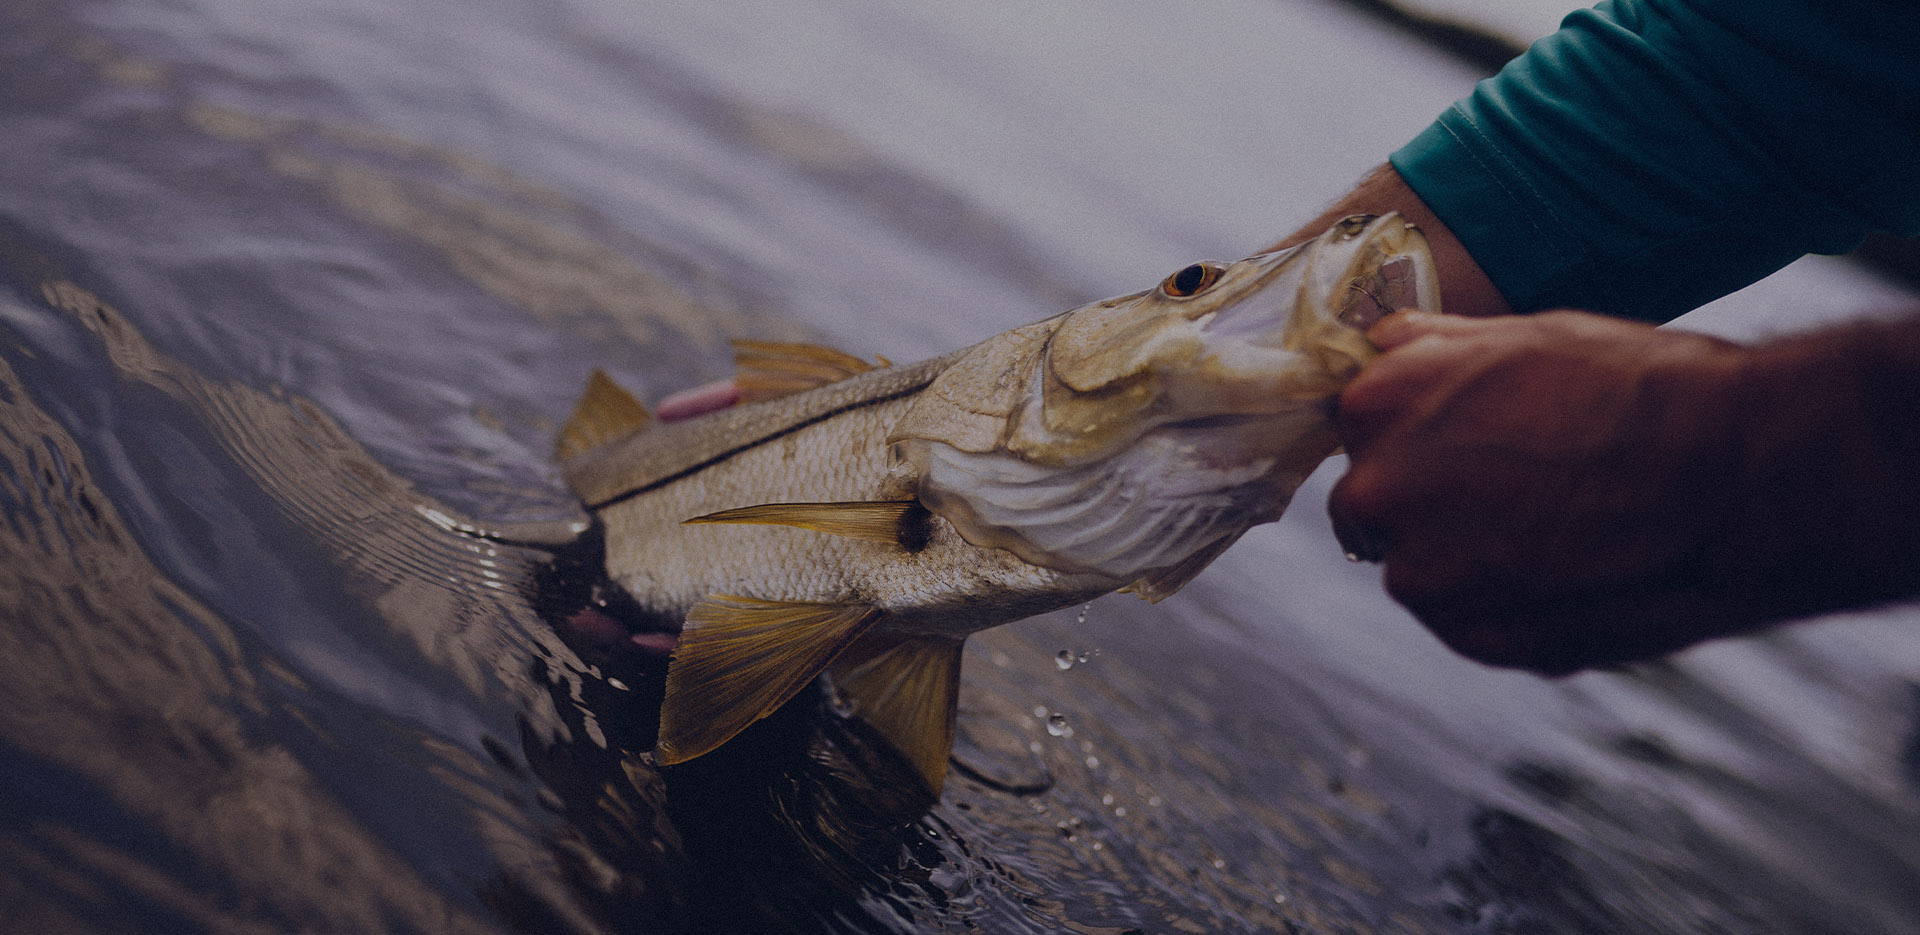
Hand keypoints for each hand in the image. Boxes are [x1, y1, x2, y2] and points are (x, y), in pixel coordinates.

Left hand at [1329, 310, 1763, 673]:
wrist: (1733, 476)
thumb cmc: (1639, 388)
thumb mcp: (1525, 334)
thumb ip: (1435, 349)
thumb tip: (1384, 343)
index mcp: (1376, 404)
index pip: (1362, 429)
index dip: (1420, 438)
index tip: (1474, 444)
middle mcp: (1377, 490)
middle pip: (1376, 505)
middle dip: (1431, 503)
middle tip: (1523, 493)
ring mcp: (1421, 573)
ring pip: (1423, 569)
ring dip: (1470, 559)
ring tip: (1565, 533)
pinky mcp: (1470, 637)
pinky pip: (1470, 621)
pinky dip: (1510, 607)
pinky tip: (1578, 574)